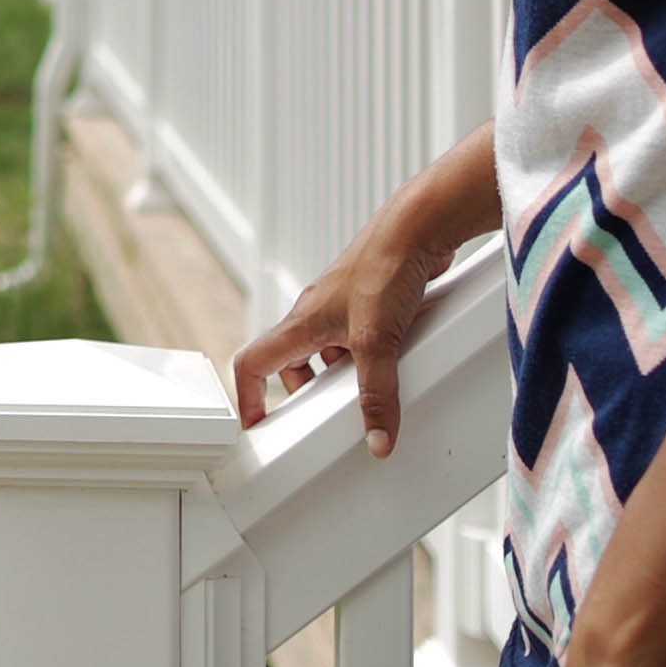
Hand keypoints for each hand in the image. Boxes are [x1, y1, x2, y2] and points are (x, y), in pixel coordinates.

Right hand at [225, 215, 461, 452]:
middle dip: (305, 393)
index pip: (252, 363)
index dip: (249, 397)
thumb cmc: (383, 266)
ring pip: (327, 351)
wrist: (416, 229)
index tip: (257, 425)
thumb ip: (377, 394)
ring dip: (340, 374)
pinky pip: (357, 339)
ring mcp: (341, 307)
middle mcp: (314, 314)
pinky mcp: (369, 302)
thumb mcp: (377, 342)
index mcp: (300, 323)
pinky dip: (368, 357)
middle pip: (290, 362)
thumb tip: (377, 437)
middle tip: (321, 416)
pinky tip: (395, 362)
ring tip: (365, 390)